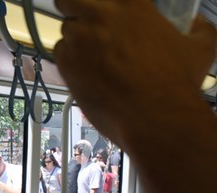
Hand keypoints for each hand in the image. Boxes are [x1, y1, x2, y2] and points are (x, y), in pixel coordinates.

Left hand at [53, 0, 215, 141]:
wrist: (153, 117)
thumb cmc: (175, 82)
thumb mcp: (199, 47)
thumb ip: (198, 28)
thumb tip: (195, 24)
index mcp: (130, 4)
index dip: (98, 3)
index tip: (102, 14)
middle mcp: (100, 16)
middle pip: (68, 1)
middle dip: (74, 10)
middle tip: (85, 26)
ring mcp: (80, 40)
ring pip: (65, 30)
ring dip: (75, 39)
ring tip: (91, 57)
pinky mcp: (67, 65)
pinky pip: (59, 54)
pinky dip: (68, 59)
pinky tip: (85, 71)